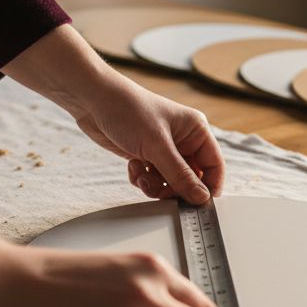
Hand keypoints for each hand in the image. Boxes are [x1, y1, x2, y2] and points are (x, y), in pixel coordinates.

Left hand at [3, 24, 223, 203]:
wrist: (92, 100)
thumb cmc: (128, 110)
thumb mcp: (157, 146)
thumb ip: (180, 175)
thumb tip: (202, 198)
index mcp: (195, 130)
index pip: (214, 166)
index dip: (208, 187)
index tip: (197, 205)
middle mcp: (183, 140)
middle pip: (192, 179)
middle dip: (175, 188)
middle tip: (161, 192)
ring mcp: (163, 149)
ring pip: (170, 182)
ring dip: (155, 186)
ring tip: (142, 176)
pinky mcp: (146, 155)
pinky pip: (152, 180)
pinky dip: (142, 179)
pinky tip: (133, 166)